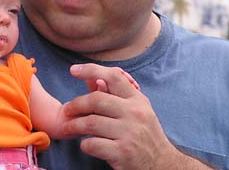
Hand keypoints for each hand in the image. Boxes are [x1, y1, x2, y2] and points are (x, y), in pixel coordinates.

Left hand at [64, 63, 193, 169]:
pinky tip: (85, 144)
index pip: (114, 77)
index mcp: (137, 100)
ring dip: (74, 125)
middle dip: (75, 104)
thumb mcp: (137, 111)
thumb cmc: (144, 134)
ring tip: (68, 127)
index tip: (74, 69)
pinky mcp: (122, 153)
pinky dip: (84, 144)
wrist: (162, 164)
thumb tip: (94, 79)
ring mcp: (129, 133)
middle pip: (96, 100)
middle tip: (66, 110)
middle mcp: (134, 114)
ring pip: (90, 123)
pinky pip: (92, 144)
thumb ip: (117, 96)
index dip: (92, 70)